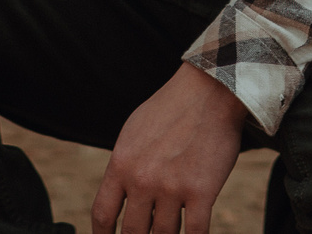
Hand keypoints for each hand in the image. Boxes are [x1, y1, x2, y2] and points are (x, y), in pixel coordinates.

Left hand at [92, 63, 246, 233]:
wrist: (209, 92)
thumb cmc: (170, 110)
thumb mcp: (133, 133)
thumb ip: (124, 166)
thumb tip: (118, 197)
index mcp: (121, 164)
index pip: (102, 213)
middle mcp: (142, 179)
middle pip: (132, 232)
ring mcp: (172, 187)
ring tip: (168, 231)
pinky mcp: (202, 192)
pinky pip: (195, 233)